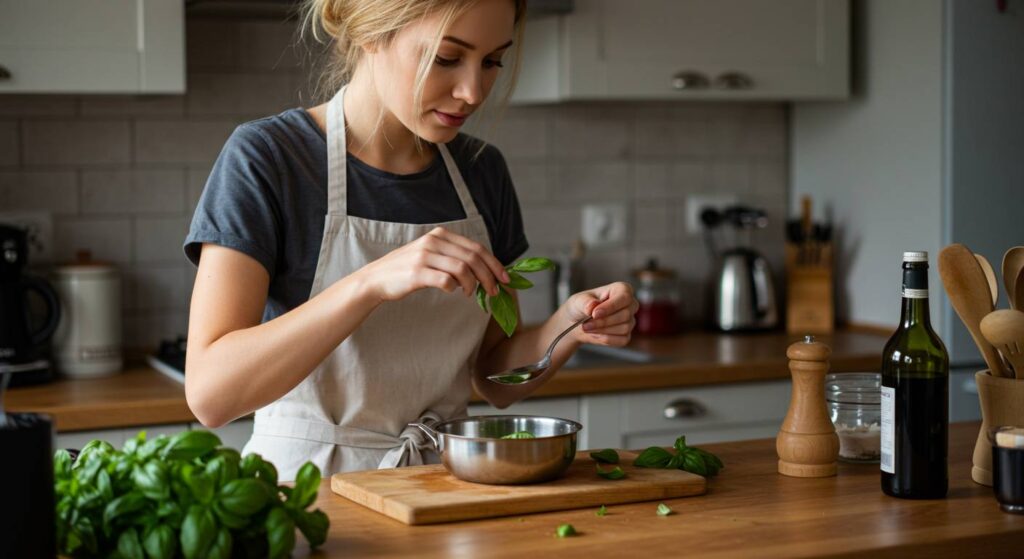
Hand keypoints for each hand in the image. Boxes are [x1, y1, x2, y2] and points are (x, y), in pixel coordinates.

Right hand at [357, 227, 509, 302]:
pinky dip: (454, 288)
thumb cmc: (408, 270)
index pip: (476, 248)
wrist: (376, 279)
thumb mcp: (431, 256)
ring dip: (473, 284)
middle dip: (489, 276)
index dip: (494, 264)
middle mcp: (433, 242)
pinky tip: (453, 292)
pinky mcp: (416, 273)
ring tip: (472, 294)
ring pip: (462, 269)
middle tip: (494, 292)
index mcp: (440, 236)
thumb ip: (453, 258)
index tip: (505, 279)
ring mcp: (424, 256)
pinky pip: (445, 281)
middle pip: (473, 258)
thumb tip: (484, 272)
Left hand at [563, 282, 637, 346]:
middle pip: (625, 314)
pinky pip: (622, 340)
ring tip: (588, 328)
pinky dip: (606, 339)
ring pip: (624, 328)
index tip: (594, 314)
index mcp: (621, 289)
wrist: (576, 322)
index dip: (610, 306)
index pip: (624, 297)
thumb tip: (593, 305)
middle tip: (585, 324)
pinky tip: (595, 334)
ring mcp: (630, 320)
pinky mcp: (626, 335)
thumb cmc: (581, 306)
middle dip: (603, 321)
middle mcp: (629, 304)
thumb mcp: (578, 301)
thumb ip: (585, 302)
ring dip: (602, 330)